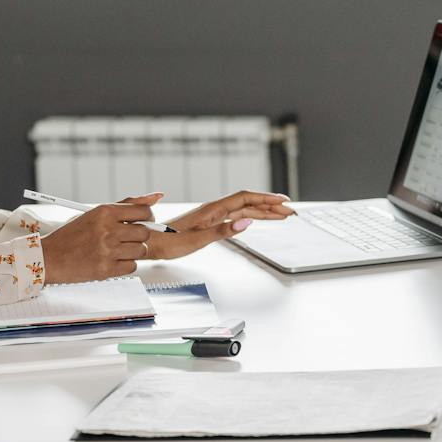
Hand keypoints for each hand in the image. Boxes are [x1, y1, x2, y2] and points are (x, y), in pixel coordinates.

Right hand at [40, 193, 160, 282]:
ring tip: (115, 250)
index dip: (147, 218)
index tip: (141, 222)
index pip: (144, 211)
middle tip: (124, 239)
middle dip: (138, 236)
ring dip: (132, 252)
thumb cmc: (72, 235)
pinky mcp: (106, 269)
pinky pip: (132, 266)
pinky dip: (124, 265)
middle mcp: (108, 229)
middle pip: (145, 232)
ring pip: (141, 250)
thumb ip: (127, 205)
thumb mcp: (95, 214)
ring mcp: (108, 250)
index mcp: (105, 212)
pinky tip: (110, 260)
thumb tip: (158, 196)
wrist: (48, 258)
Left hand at [135, 190, 296, 260]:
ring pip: (244, 210)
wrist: (151, 242)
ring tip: (281, 216)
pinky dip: (251, 217)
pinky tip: (257, 219)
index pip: (246, 199)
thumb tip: (246, 223)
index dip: (266, 199)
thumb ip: (223, 231)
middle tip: (290, 212)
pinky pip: (237, 216)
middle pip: (249, 203)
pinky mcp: (210, 223)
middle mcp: (215, 209)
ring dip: (263, 212)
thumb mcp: (197, 239)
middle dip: (271, 206)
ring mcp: (213, 215)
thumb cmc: (169, 241)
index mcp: (213, 209)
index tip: (284, 202)